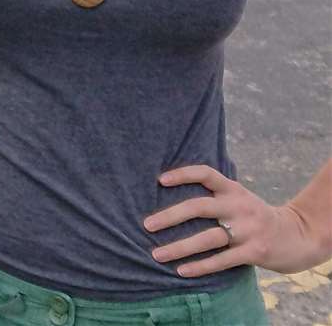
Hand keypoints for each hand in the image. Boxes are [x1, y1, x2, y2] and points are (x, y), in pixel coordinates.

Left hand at [144, 164, 324, 275]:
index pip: (206, 173)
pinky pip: (222, 260)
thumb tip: (167, 196)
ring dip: (179, 247)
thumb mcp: (239, 198)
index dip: (183, 174)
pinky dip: (200, 266)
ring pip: (208, 238)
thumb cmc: (254, 216)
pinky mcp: (255, 252)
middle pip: (199, 207)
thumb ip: (214, 195)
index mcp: (233, 189)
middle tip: (146, 225)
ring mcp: (248, 230)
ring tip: (156, 254)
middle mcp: (239, 206)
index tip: (160, 180)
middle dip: (170, 216)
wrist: (297, 236)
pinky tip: (181, 271)